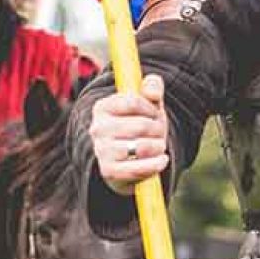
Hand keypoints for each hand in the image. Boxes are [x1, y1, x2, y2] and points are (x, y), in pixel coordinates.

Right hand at [90, 74, 171, 193]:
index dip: (151, 108)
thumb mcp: (148, 103)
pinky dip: (155, 164)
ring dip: (158, 146)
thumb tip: (152, 91)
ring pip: (141, 147)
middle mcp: (97, 128)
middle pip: (141, 125)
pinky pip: (137, 168)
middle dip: (158, 128)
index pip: (133, 101)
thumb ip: (152, 87)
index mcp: (103, 107)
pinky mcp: (108, 171)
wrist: (130, 157)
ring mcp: (101, 150)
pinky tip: (162, 160)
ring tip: (159, 145)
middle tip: (160, 132)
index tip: (154, 113)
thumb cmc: (140, 124)